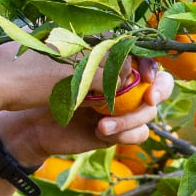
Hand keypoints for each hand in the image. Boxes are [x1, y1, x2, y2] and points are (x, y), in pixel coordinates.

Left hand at [0, 58, 173, 164]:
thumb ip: (100, 69)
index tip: (146, 76)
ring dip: (130, 119)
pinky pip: (139, 134)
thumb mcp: (73, 73)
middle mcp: (126, 87)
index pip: (148, 61)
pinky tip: (101, 133)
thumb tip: (126, 68)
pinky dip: (125, 134)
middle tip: (149, 98)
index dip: (153, 68)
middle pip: (160, 87)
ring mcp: (125, 110)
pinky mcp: (120, 132)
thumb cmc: (48, 89)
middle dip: (159, 91)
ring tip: (102, 126)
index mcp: (117, 64)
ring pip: (149, 113)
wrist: (35, 122)